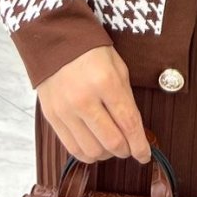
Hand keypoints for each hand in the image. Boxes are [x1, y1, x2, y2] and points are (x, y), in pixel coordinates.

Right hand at [36, 46, 152, 163]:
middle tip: (130, 148)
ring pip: (92, 150)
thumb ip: (127, 100)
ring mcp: (65, 109)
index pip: (128, 123)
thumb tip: (135, 131)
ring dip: (107, 154)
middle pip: (112, 141)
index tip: (145, 155)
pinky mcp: (51, 116)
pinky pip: (72, 147)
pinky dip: (87, 153)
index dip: (140, 145)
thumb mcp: (118, 69)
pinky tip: (94, 146)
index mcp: (106, 82)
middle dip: (126, 150)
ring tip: (110, 145)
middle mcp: (84, 99)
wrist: (56, 41)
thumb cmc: (92, 53)